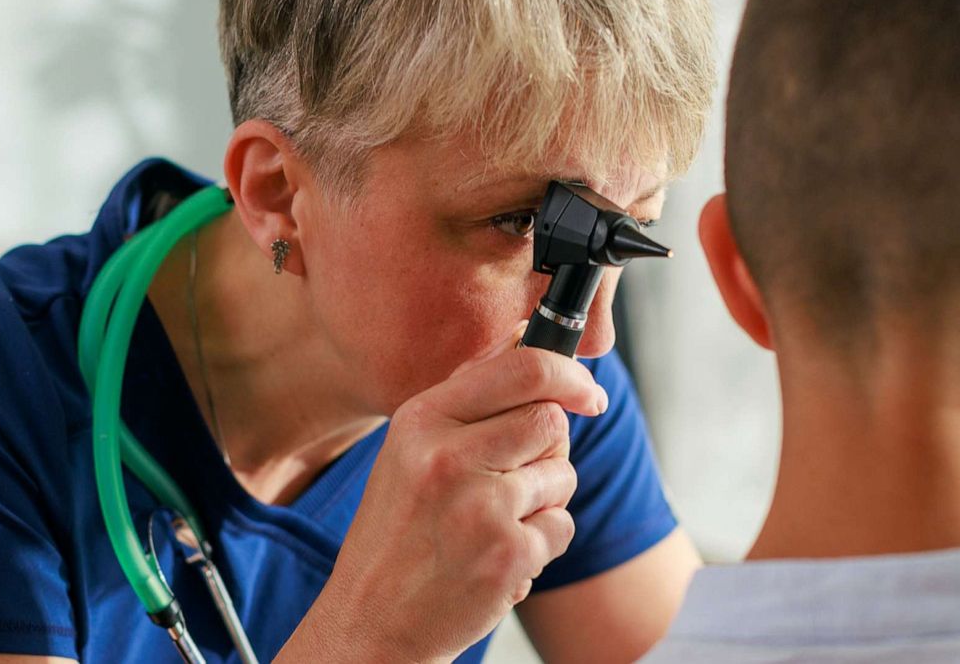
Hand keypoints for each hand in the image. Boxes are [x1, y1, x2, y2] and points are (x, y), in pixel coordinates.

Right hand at [280, 343, 608, 663]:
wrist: (372, 620)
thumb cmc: (398, 531)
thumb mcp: (410, 451)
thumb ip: (467, 399)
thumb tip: (529, 339)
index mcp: (422, 420)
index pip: (520, 368)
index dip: (568, 374)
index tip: (588, 392)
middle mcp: (448, 456)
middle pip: (550, 419)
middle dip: (549, 446)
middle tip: (517, 476)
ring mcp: (481, 507)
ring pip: (561, 473)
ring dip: (544, 498)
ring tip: (493, 522)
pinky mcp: (508, 553)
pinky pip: (562, 526)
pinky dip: (542, 543)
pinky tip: (497, 555)